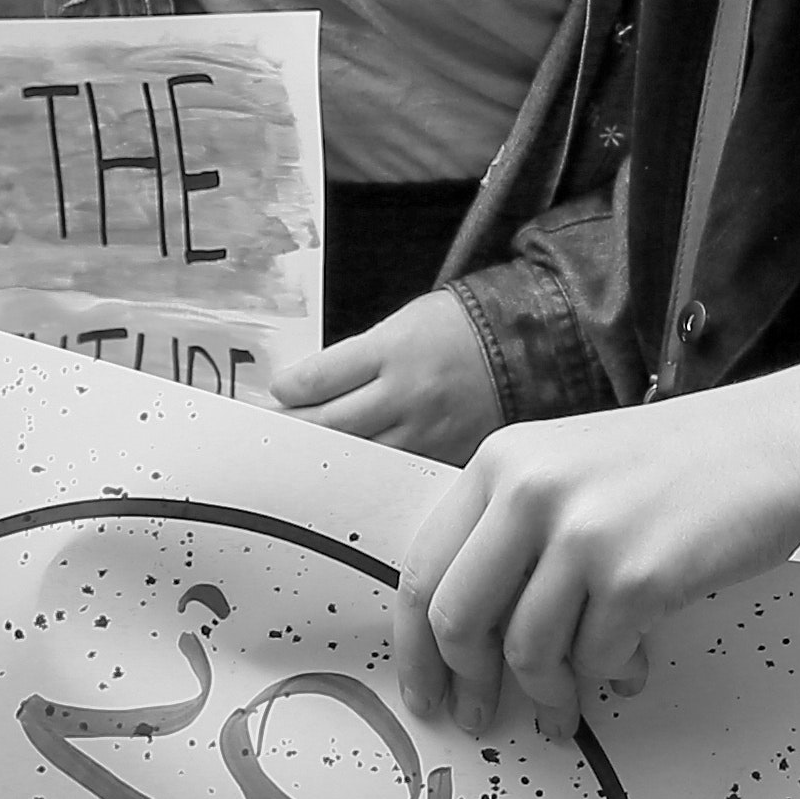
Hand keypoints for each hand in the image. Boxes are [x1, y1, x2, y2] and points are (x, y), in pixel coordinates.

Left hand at [269, 289, 505, 461]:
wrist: (525, 345)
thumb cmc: (457, 329)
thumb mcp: (401, 324)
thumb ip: (356, 358)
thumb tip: (304, 390)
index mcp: (394, 350)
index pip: (321, 378)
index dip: (289, 389)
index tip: (277, 394)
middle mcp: (408, 394)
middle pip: (331, 424)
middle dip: (295, 427)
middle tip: (274, 431)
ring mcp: (427, 432)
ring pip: (358, 457)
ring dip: (325, 456)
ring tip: (302, 455)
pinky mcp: (444, 458)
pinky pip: (394, 474)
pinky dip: (368, 473)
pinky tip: (350, 471)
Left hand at [391, 360, 799, 735]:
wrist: (776, 444)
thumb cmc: (678, 464)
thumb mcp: (572, 467)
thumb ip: (514, 530)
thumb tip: (466, 634)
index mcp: (503, 460)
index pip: (424, 568)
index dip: (416, 647)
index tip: (426, 690)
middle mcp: (531, 490)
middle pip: (459, 620)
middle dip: (468, 684)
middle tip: (482, 717)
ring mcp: (584, 533)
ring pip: (528, 652)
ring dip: (548, 694)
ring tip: (568, 705)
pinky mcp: (638, 575)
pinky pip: (596, 660)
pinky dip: (609, 677)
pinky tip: (631, 666)